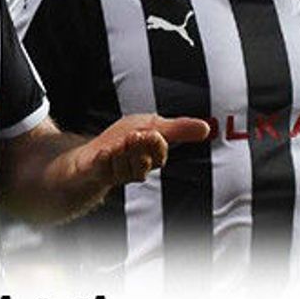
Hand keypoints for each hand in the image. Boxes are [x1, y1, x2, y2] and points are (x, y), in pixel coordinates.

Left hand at [77, 114, 209, 185]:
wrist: (92, 156)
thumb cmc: (124, 140)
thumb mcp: (152, 126)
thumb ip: (178, 128)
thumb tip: (206, 127)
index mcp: (152, 156)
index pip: (160, 154)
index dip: (156, 145)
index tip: (153, 133)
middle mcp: (138, 167)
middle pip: (144, 163)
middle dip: (139, 148)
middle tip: (135, 135)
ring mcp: (118, 172)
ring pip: (125, 168)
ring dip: (122, 152)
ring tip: (118, 142)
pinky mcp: (99, 172)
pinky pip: (104, 169)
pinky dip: (105, 159)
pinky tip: (105, 151)